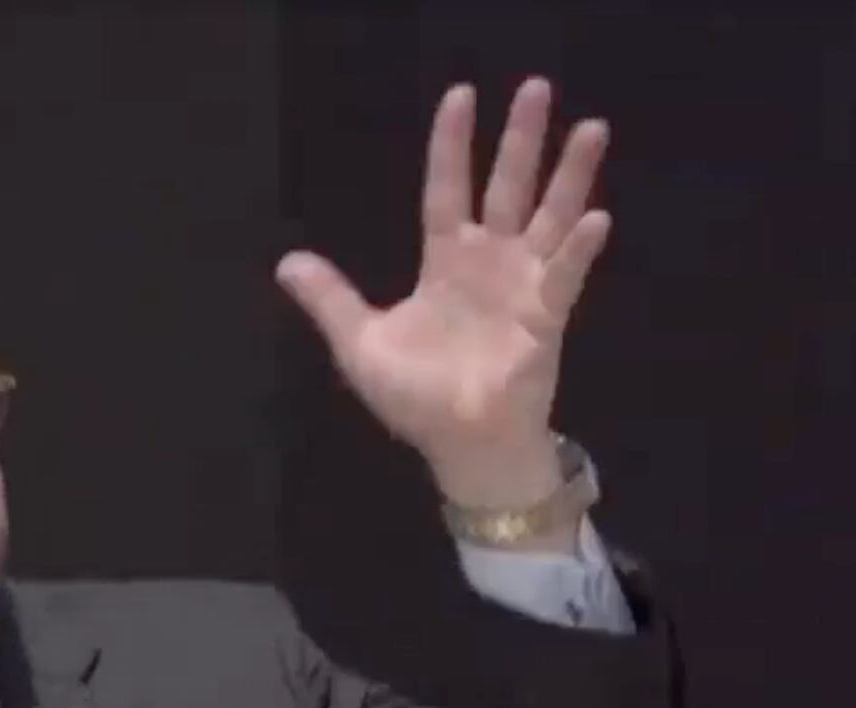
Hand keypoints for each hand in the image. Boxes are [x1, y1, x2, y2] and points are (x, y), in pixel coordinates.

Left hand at [277, 78, 611, 518]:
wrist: (457, 445)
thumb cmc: (414, 398)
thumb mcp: (360, 344)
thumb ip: (331, 300)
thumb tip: (287, 262)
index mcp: (444, 263)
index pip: (446, 190)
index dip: (451, 146)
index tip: (458, 97)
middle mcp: (488, 263)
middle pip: (505, 188)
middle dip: (520, 140)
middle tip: (535, 86)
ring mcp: (522, 286)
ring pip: (549, 218)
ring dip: (570, 176)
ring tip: (590, 128)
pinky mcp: (544, 319)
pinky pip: (564, 278)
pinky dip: (578, 250)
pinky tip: (595, 218)